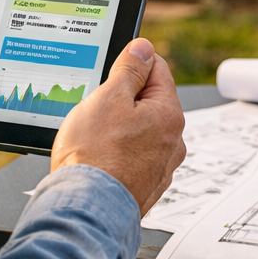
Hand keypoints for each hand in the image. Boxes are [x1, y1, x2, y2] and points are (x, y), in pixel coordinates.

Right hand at [51, 38, 185, 215]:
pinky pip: (132, 157)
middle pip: (148, 101)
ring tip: (93, 139)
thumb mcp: (108, 97)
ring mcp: (160, 167)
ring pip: (138, 130)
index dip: (130, 65)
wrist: (85, 211)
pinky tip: (98, 160)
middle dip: (121, 100)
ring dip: (118, 128)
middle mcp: (172, 142)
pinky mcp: (144, 186)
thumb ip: (129, 68)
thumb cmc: (93, 157)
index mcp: (169, 115)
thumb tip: (143, 48)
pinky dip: (116, 154)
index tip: (110, 73)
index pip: (157, 69)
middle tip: (96, 110)